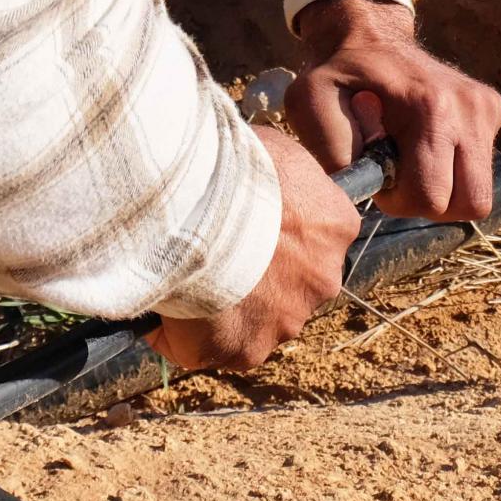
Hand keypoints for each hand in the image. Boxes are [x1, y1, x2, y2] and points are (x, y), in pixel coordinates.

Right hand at [145, 124, 356, 371]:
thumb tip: (262, 178)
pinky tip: (165, 302)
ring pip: (254, 319)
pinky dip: (186, 331)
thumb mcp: (273, 149)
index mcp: (335, 225)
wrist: (200, 208)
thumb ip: (281, 175)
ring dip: (223, 304)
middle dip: (256, 274)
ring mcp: (286, 321)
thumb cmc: (234, 166)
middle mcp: (322, 279)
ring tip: (180, 276)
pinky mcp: (244, 351)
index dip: (276, 229)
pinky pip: (212, 346)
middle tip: (208, 249)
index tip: (244, 220)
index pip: (314, 234)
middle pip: (289, 283)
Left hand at [286, 0, 500, 222]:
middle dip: (428, 201)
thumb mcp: (311, 104)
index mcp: (430, 109)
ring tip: (413, 165)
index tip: (379, 172)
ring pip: (480, 194)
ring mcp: (485, 108)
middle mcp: (468, 108)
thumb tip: (366, 184)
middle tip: (398, 175)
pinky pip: (483, 170)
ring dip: (445, 192)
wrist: (369, 36)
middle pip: (469, 203)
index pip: (431, 196)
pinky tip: (427, 147)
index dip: (399, 199)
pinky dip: (455, 171)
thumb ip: (330, 149)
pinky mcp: (492, 109)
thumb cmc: (337, 75)